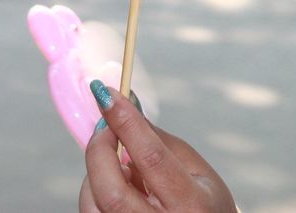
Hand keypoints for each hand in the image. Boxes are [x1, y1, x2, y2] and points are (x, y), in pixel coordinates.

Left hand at [79, 83, 235, 212]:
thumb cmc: (205, 207)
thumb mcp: (198, 171)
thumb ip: (160, 141)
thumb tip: (127, 109)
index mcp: (190, 204)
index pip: (151, 157)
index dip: (126, 122)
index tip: (107, 94)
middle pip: (112, 189)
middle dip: (99, 149)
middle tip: (104, 126)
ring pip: (93, 203)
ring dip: (96, 173)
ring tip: (122, 167)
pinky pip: (90, 211)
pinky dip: (95, 191)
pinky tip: (119, 187)